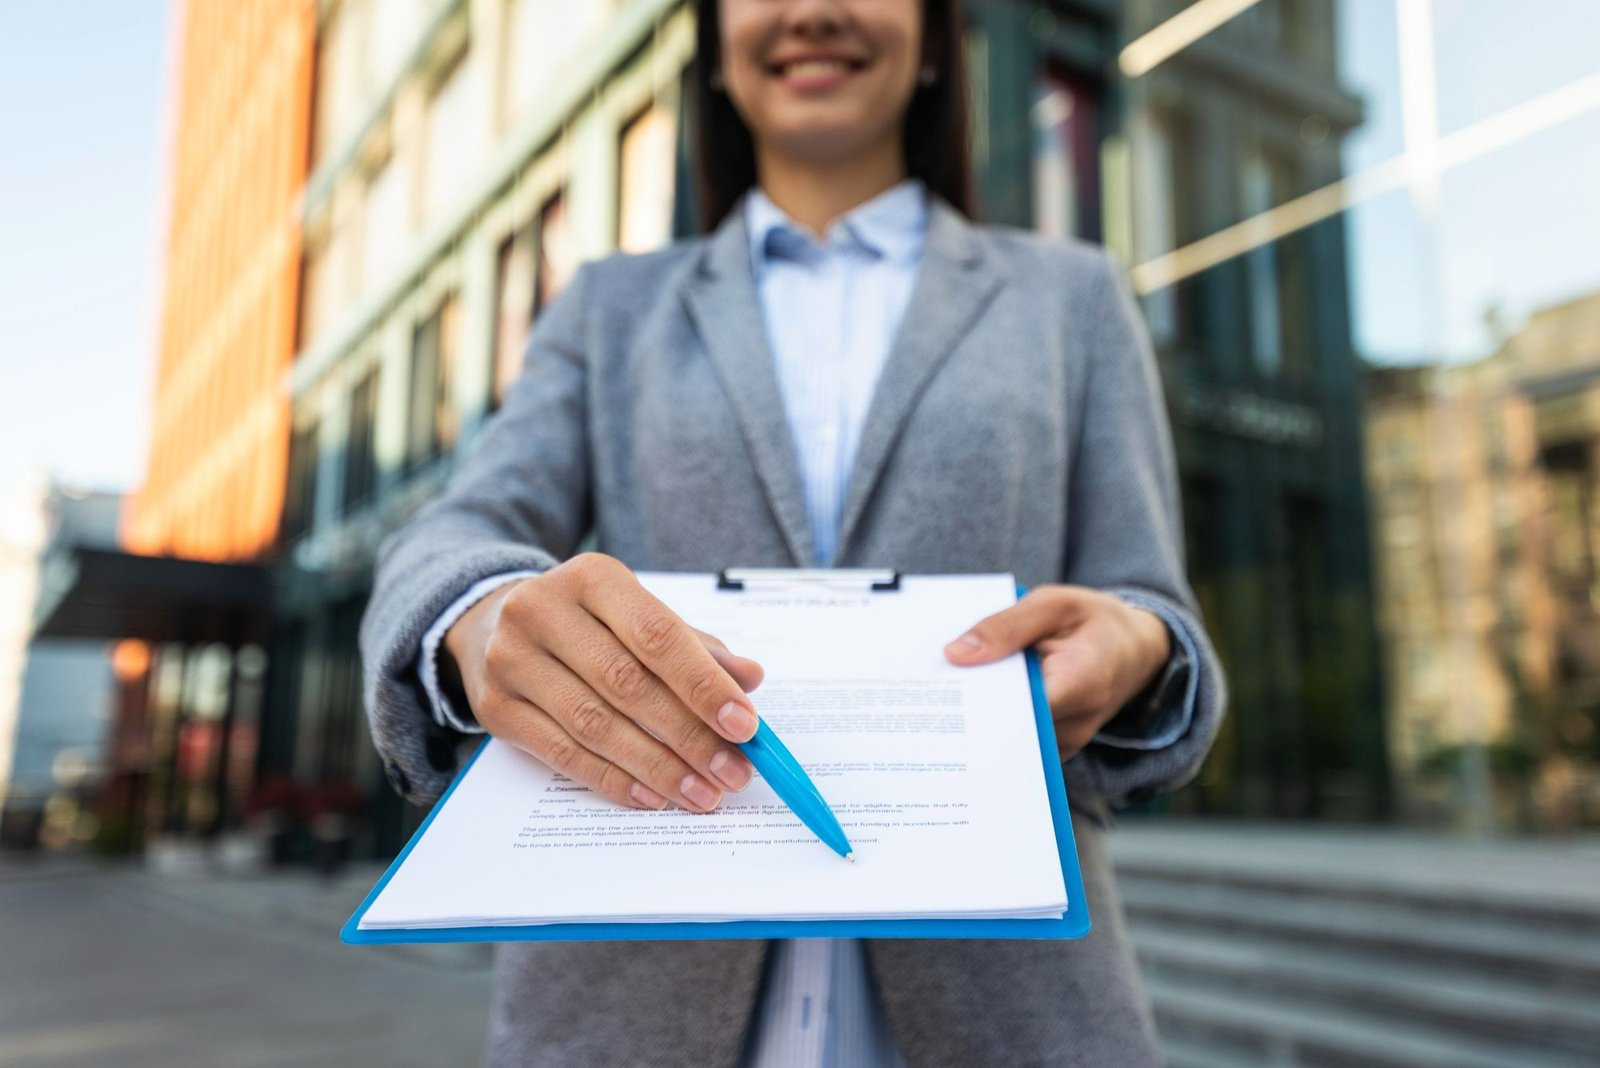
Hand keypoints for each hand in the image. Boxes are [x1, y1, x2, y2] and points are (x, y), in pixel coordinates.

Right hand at [441, 553, 763, 811]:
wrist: (489, 625)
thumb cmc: (584, 622)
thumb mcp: (634, 614)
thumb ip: (692, 645)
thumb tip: (749, 677)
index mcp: (592, 577)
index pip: (657, 635)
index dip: (703, 684)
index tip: (745, 725)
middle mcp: (543, 611)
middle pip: (628, 684)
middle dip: (689, 736)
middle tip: (732, 772)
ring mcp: (512, 660)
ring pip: (595, 725)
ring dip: (657, 767)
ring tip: (702, 793)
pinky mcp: (496, 708)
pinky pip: (562, 754)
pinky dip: (612, 780)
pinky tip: (651, 796)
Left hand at [942, 585, 1170, 761]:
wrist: (1136, 650)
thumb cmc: (1095, 622)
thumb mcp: (1053, 604)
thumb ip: (1005, 627)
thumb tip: (954, 654)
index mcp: (1081, 682)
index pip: (1019, 709)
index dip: (977, 702)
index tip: (939, 690)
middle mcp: (1076, 724)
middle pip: (1007, 730)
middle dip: (968, 711)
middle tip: (928, 692)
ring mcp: (1067, 742)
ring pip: (1008, 741)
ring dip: (980, 717)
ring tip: (950, 691)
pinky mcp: (1056, 748)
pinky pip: (1017, 743)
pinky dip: (994, 721)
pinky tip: (975, 699)